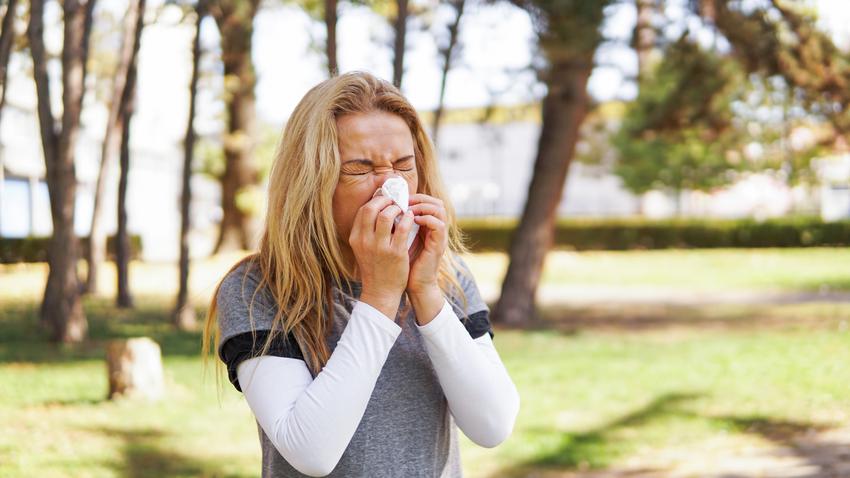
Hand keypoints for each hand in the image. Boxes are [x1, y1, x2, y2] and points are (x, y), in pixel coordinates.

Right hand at [349, 195, 415, 318]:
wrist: (380, 291)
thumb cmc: (374, 267)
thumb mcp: (363, 248)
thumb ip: (367, 230)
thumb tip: (377, 208)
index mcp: (356, 238)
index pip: (363, 210)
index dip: (375, 200)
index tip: (385, 199)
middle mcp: (364, 241)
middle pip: (371, 208)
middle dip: (385, 200)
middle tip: (395, 201)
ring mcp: (379, 247)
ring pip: (386, 215)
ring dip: (396, 208)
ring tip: (403, 210)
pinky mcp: (395, 253)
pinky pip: (402, 228)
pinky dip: (408, 219)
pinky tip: (411, 218)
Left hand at [407, 194, 448, 294]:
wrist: (414, 286)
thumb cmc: (403, 265)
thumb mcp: (398, 241)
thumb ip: (397, 226)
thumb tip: (382, 210)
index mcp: (427, 227)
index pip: (428, 202)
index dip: (415, 197)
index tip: (399, 198)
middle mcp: (435, 230)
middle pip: (437, 202)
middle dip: (419, 198)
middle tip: (404, 201)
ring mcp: (439, 237)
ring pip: (439, 210)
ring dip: (422, 206)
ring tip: (407, 210)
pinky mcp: (438, 246)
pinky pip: (438, 225)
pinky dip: (426, 219)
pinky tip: (411, 221)